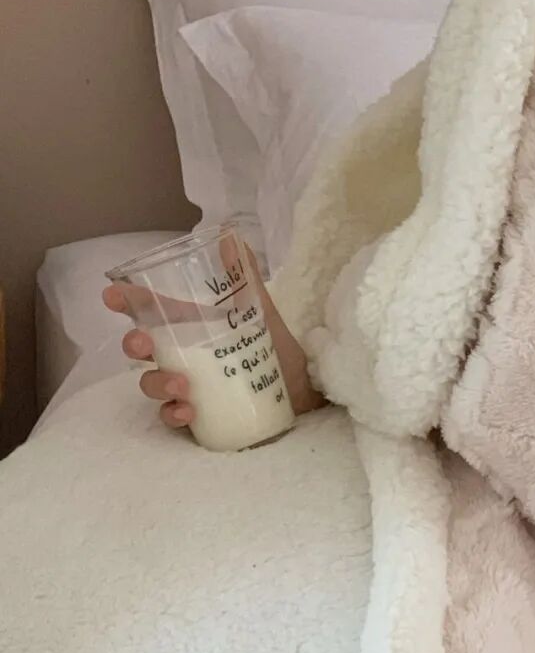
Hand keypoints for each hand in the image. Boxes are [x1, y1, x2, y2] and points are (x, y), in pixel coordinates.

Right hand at [103, 260, 323, 432]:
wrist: (305, 389)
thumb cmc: (276, 348)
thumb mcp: (260, 310)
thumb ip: (244, 275)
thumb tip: (230, 234)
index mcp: (192, 328)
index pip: (151, 312)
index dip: (126, 301)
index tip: (112, 294)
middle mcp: (183, 357)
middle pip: (142, 350)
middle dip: (134, 345)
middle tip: (143, 344)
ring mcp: (187, 387)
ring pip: (153, 385)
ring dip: (157, 384)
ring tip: (182, 385)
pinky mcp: (200, 416)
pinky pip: (173, 418)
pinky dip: (174, 414)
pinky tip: (187, 411)